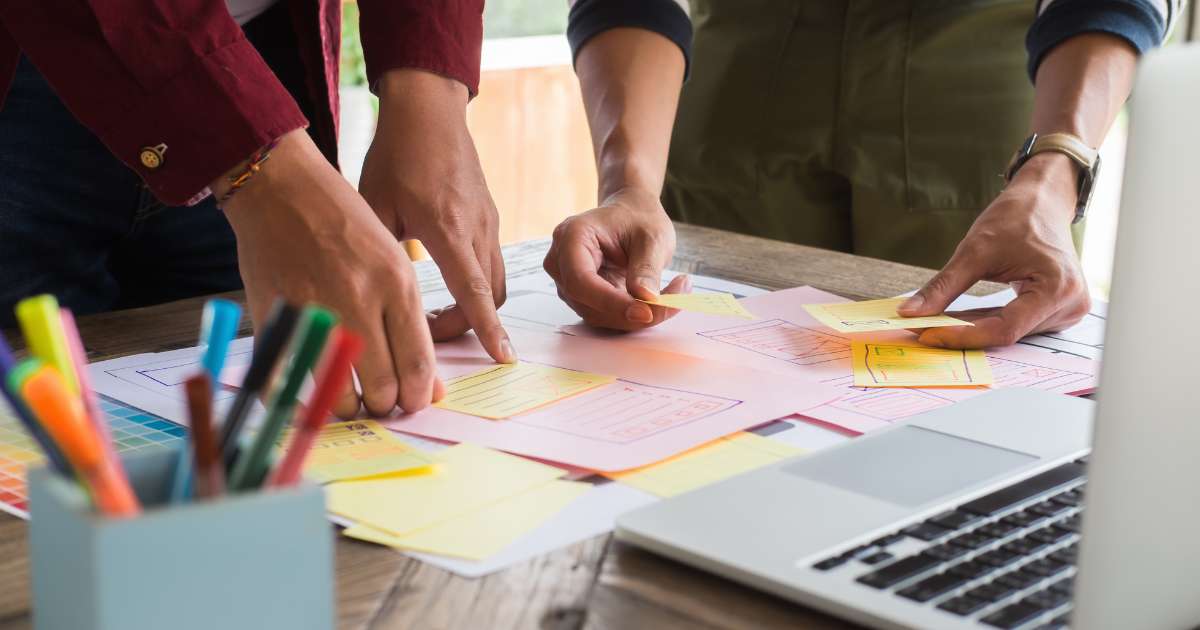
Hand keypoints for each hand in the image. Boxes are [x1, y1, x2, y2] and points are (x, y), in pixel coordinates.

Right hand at [219, 130, 443, 417]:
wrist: (281, 187)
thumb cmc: (344, 223)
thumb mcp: (392, 262)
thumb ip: (410, 324)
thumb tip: (428, 386)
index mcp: (396, 283)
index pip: (417, 364)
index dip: (418, 395)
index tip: (414, 402)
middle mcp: (358, 299)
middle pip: (382, 386)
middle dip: (386, 405)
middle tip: (381, 402)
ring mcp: (315, 311)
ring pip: (338, 393)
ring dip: (346, 407)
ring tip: (349, 400)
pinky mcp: (275, 316)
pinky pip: (286, 381)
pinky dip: (297, 401)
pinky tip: (307, 399)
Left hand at [359, 70, 513, 363]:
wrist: (429, 110)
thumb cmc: (397, 153)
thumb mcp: (374, 204)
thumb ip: (377, 252)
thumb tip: (366, 298)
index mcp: (447, 229)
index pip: (475, 291)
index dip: (488, 328)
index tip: (502, 356)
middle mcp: (477, 229)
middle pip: (491, 296)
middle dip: (467, 325)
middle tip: (428, 332)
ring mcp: (489, 222)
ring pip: (496, 281)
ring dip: (474, 305)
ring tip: (436, 311)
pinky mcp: (490, 215)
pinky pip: (492, 260)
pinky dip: (477, 282)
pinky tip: (446, 278)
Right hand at [544, 187, 686, 329]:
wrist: (630, 214)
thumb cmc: (638, 218)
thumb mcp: (652, 237)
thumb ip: (647, 268)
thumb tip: (646, 300)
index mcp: (572, 237)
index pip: (581, 281)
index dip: (612, 302)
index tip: (647, 311)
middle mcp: (561, 262)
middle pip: (589, 304)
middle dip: (631, 313)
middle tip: (673, 304)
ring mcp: (568, 282)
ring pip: (598, 315)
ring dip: (635, 316)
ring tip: (672, 296)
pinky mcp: (582, 297)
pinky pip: (605, 316)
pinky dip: (632, 315)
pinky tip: (656, 299)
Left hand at [897, 153, 1090, 347]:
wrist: (1042, 202)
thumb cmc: (1016, 218)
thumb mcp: (974, 250)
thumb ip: (942, 287)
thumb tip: (910, 313)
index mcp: (1058, 288)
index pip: (1004, 329)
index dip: (962, 335)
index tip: (927, 334)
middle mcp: (1070, 305)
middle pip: (1007, 333)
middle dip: (963, 332)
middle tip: (921, 330)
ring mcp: (1067, 311)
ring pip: (1010, 333)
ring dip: (973, 330)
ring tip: (938, 322)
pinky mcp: (1057, 311)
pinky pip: (1016, 326)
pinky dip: (987, 322)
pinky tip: (961, 319)